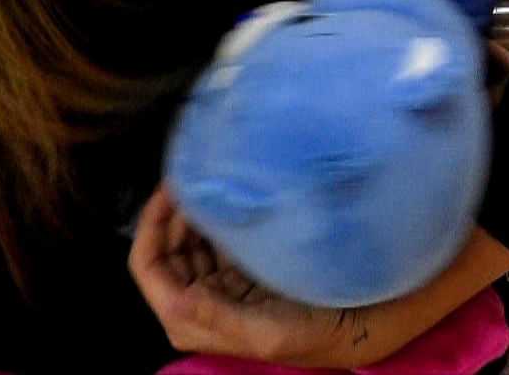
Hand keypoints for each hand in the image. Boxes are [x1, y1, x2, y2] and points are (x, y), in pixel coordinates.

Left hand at [128, 184, 389, 366]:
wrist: (359, 321)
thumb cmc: (314, 331)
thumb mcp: (267, 333)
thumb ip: (217, 317)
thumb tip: (173, 301)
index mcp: (193, 321)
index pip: (149, 268)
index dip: (152, 226)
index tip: (171, 188)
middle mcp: (197, 303)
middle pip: (164, 249)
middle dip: (172, 213)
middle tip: (193, 176)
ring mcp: (218, 284)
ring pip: (186, 240)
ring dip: (192, 211)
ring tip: (208, 179)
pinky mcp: (239, 270)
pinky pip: (212, 238)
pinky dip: (213, 215)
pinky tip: (228, 195)